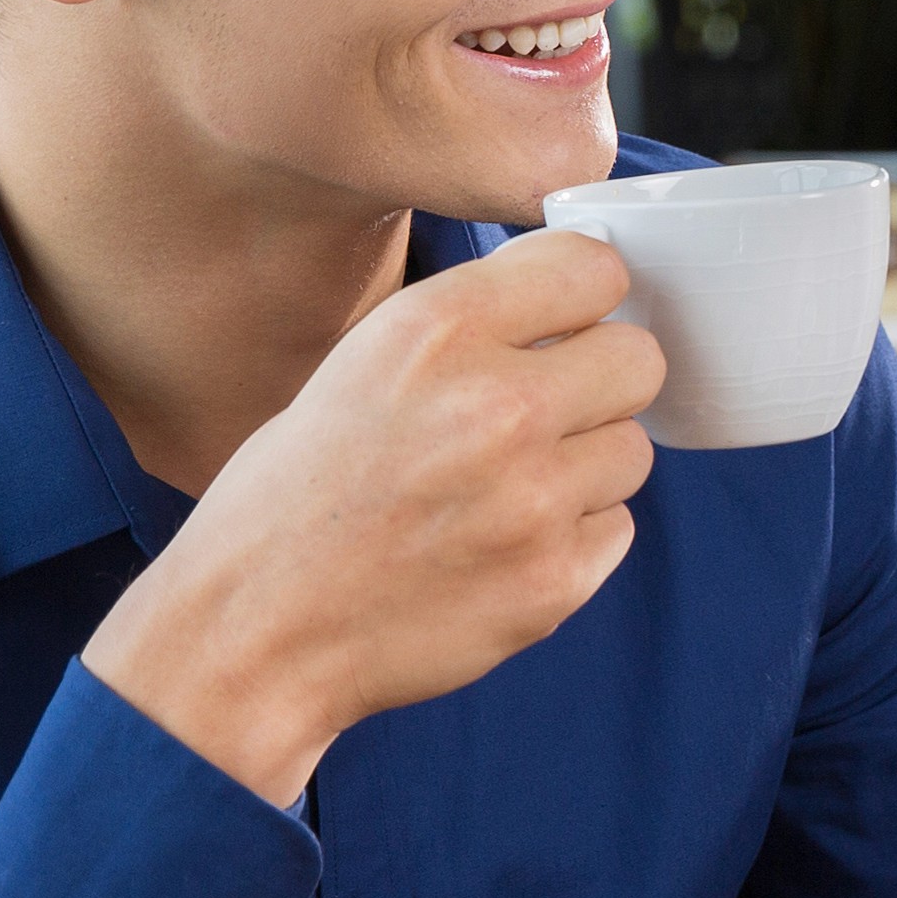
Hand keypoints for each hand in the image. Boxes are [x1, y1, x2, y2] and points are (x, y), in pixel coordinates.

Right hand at [83, 229, 662, 801]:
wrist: (256, 629)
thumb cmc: (298, 496)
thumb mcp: (361, 364)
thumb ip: (470, 327)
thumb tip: (577, 300)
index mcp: (437, 332)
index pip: (593, 267)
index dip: (583, 297)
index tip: (565, 324)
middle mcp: (497, 405)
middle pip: (640, 359)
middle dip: (600, 382)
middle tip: (544, 414)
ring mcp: (534, 499)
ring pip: (632, 449)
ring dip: (585, 466)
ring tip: (504, 491)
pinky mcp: (555, 579)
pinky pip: (616, 527)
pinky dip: (573, 537)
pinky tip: (500, 546)